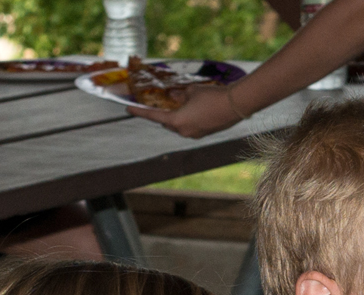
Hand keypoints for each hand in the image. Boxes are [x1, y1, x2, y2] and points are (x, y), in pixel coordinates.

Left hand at [129, 86, 245, 138]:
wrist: (235, 105)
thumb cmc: (211, 96)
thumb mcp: (192, 91)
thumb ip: (179, 95)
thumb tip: (173, 96)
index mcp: (176, 121)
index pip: (153, 116)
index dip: (139, 112)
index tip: (127, 109)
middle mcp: (183, 131)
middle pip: (167, 123)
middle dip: (165, 113)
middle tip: (165, 102)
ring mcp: (193, 135)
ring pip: (179, 126)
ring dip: (178, 116)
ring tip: (185, 103)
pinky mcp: (203, 134)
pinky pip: (190, 127)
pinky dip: (188, 119)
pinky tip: (197, 109)